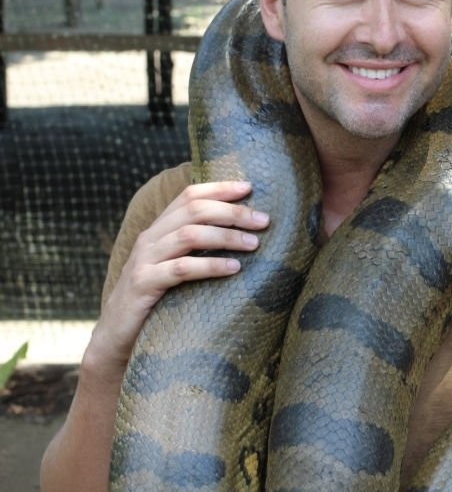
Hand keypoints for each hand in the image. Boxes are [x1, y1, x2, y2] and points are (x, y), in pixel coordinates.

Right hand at [90, 181, 269, 369]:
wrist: (116, 336)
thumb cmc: (157, 299)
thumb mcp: (177, 266)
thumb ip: (199, 247)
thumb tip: (245, 233)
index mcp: (160, 229)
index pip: (189, 195)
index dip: (219, 188)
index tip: (250, 187)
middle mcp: (150, 239)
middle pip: (194, 211)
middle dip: (232, 212)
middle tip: (263, 220)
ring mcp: (144, 260)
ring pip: (189, 235)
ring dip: (226, 236)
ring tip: (254, 243)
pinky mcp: (143, 284)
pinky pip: (181, 269)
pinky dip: (210, 265)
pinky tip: (234, 268)